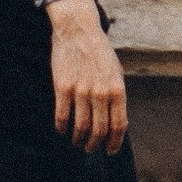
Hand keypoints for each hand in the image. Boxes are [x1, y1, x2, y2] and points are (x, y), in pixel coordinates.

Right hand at [47, 0, 125, 152]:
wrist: (78, 30)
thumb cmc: (99, 51)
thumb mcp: (117, 72)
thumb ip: (117, 96)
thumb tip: (116, 121)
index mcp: (117, 90)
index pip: (119, 126)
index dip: (114, 143)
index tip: (109, 151)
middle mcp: (101, 93)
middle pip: (99, 131)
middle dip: (94, 145)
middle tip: (90, 149)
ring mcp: (81, 91)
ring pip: (80, 127)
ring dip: (78, 139)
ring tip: (76, 142)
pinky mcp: (63, 87)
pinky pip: (62, 116)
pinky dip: (62, 128)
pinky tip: (62, 130)